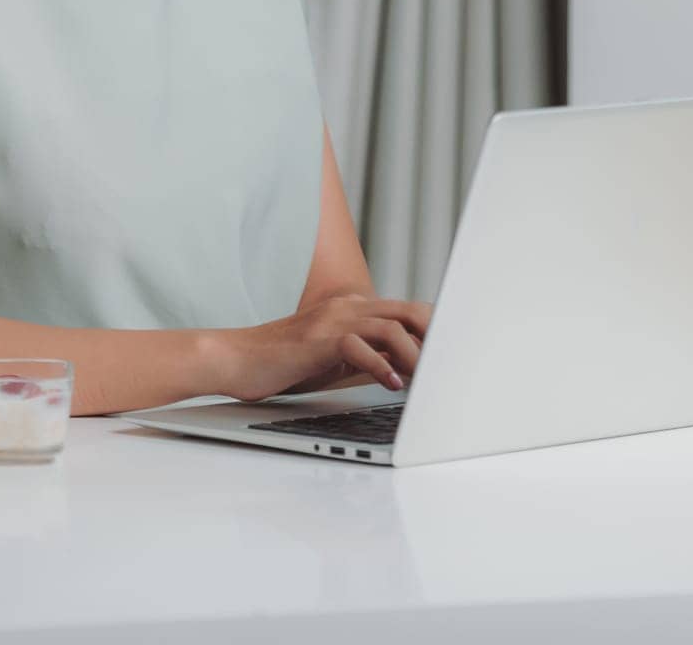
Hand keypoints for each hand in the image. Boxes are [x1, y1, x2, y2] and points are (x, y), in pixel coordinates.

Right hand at [219, 293, 432, 404]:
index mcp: (354, 309)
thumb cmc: (286, 362)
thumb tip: (409, 366)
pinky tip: (392, 384)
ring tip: (427, 380)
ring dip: (415, 355)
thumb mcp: (336, 357)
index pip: (407, 312)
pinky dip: (380, 365)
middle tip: (453, 365)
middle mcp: (348, 308)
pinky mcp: (318, 340)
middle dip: (436, 337)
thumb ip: (370, 354)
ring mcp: (333, 321)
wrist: (237, 358)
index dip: (435, 331)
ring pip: (389, 327)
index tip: (454, 355)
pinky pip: (358, 346)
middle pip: (408, 312)